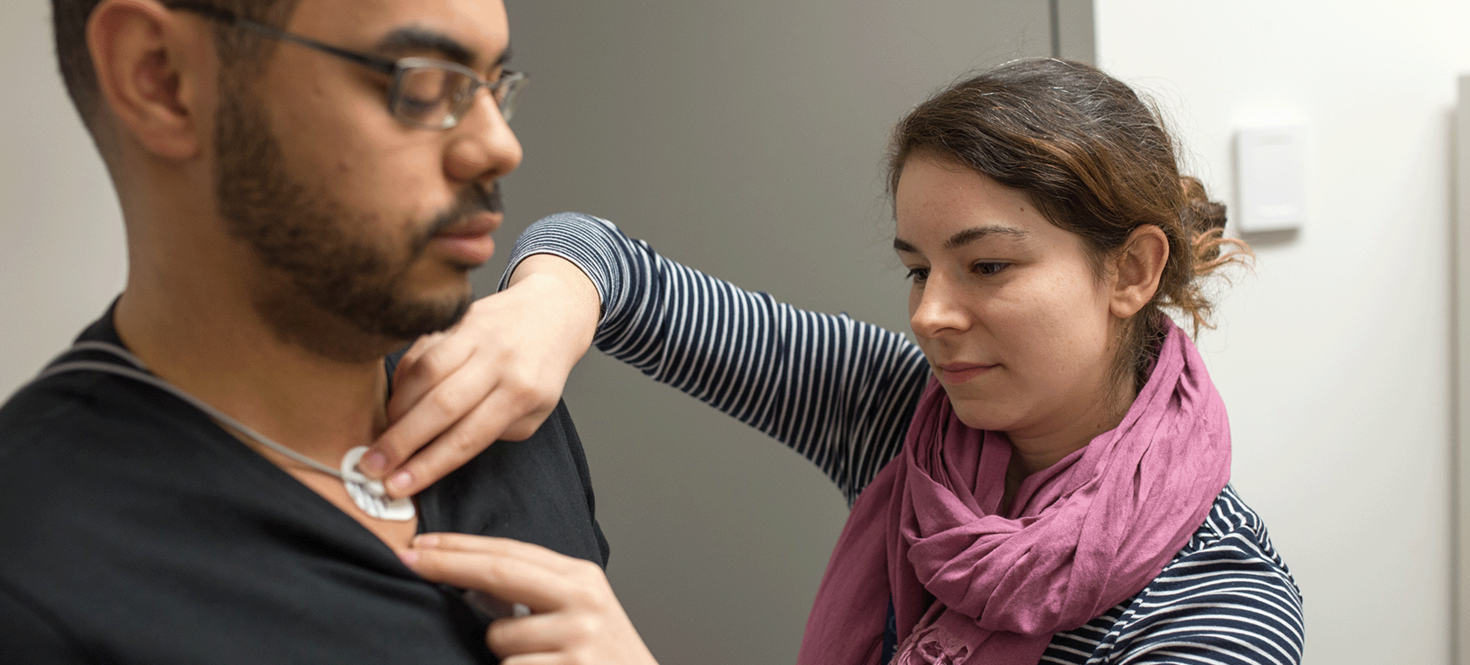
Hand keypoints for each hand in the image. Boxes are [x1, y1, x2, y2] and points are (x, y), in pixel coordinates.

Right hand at [359, 255, 600, 496]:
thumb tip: (442, 448)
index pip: (469, 437)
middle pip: (441, 406)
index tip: (397, 486)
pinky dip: (402, 379)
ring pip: (425, 374)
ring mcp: (476, 336)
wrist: (552, 311)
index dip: (429, 464)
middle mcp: (499, 362)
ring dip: (397, 410)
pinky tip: (397, 401)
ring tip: (384, 435)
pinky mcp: (456, 318)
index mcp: (522, 392)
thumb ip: (494, 433)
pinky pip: (419, 351)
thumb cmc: (540, 370)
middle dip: (401, 442)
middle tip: (372, 467)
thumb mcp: (535, 412)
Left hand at [400, 534, 658, 664]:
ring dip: (502, 656)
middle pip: (498, 571)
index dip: (461, 546)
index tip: (421, 545)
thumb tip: (469, 581)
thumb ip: (537, 591)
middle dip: (447, 564)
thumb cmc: (602, 658)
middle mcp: (583, 601)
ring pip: (499, 638)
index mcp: (582, 578)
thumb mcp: (580, 611)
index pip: (511, 551)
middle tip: (408, 561)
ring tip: (537, 663)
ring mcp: (577, 638)